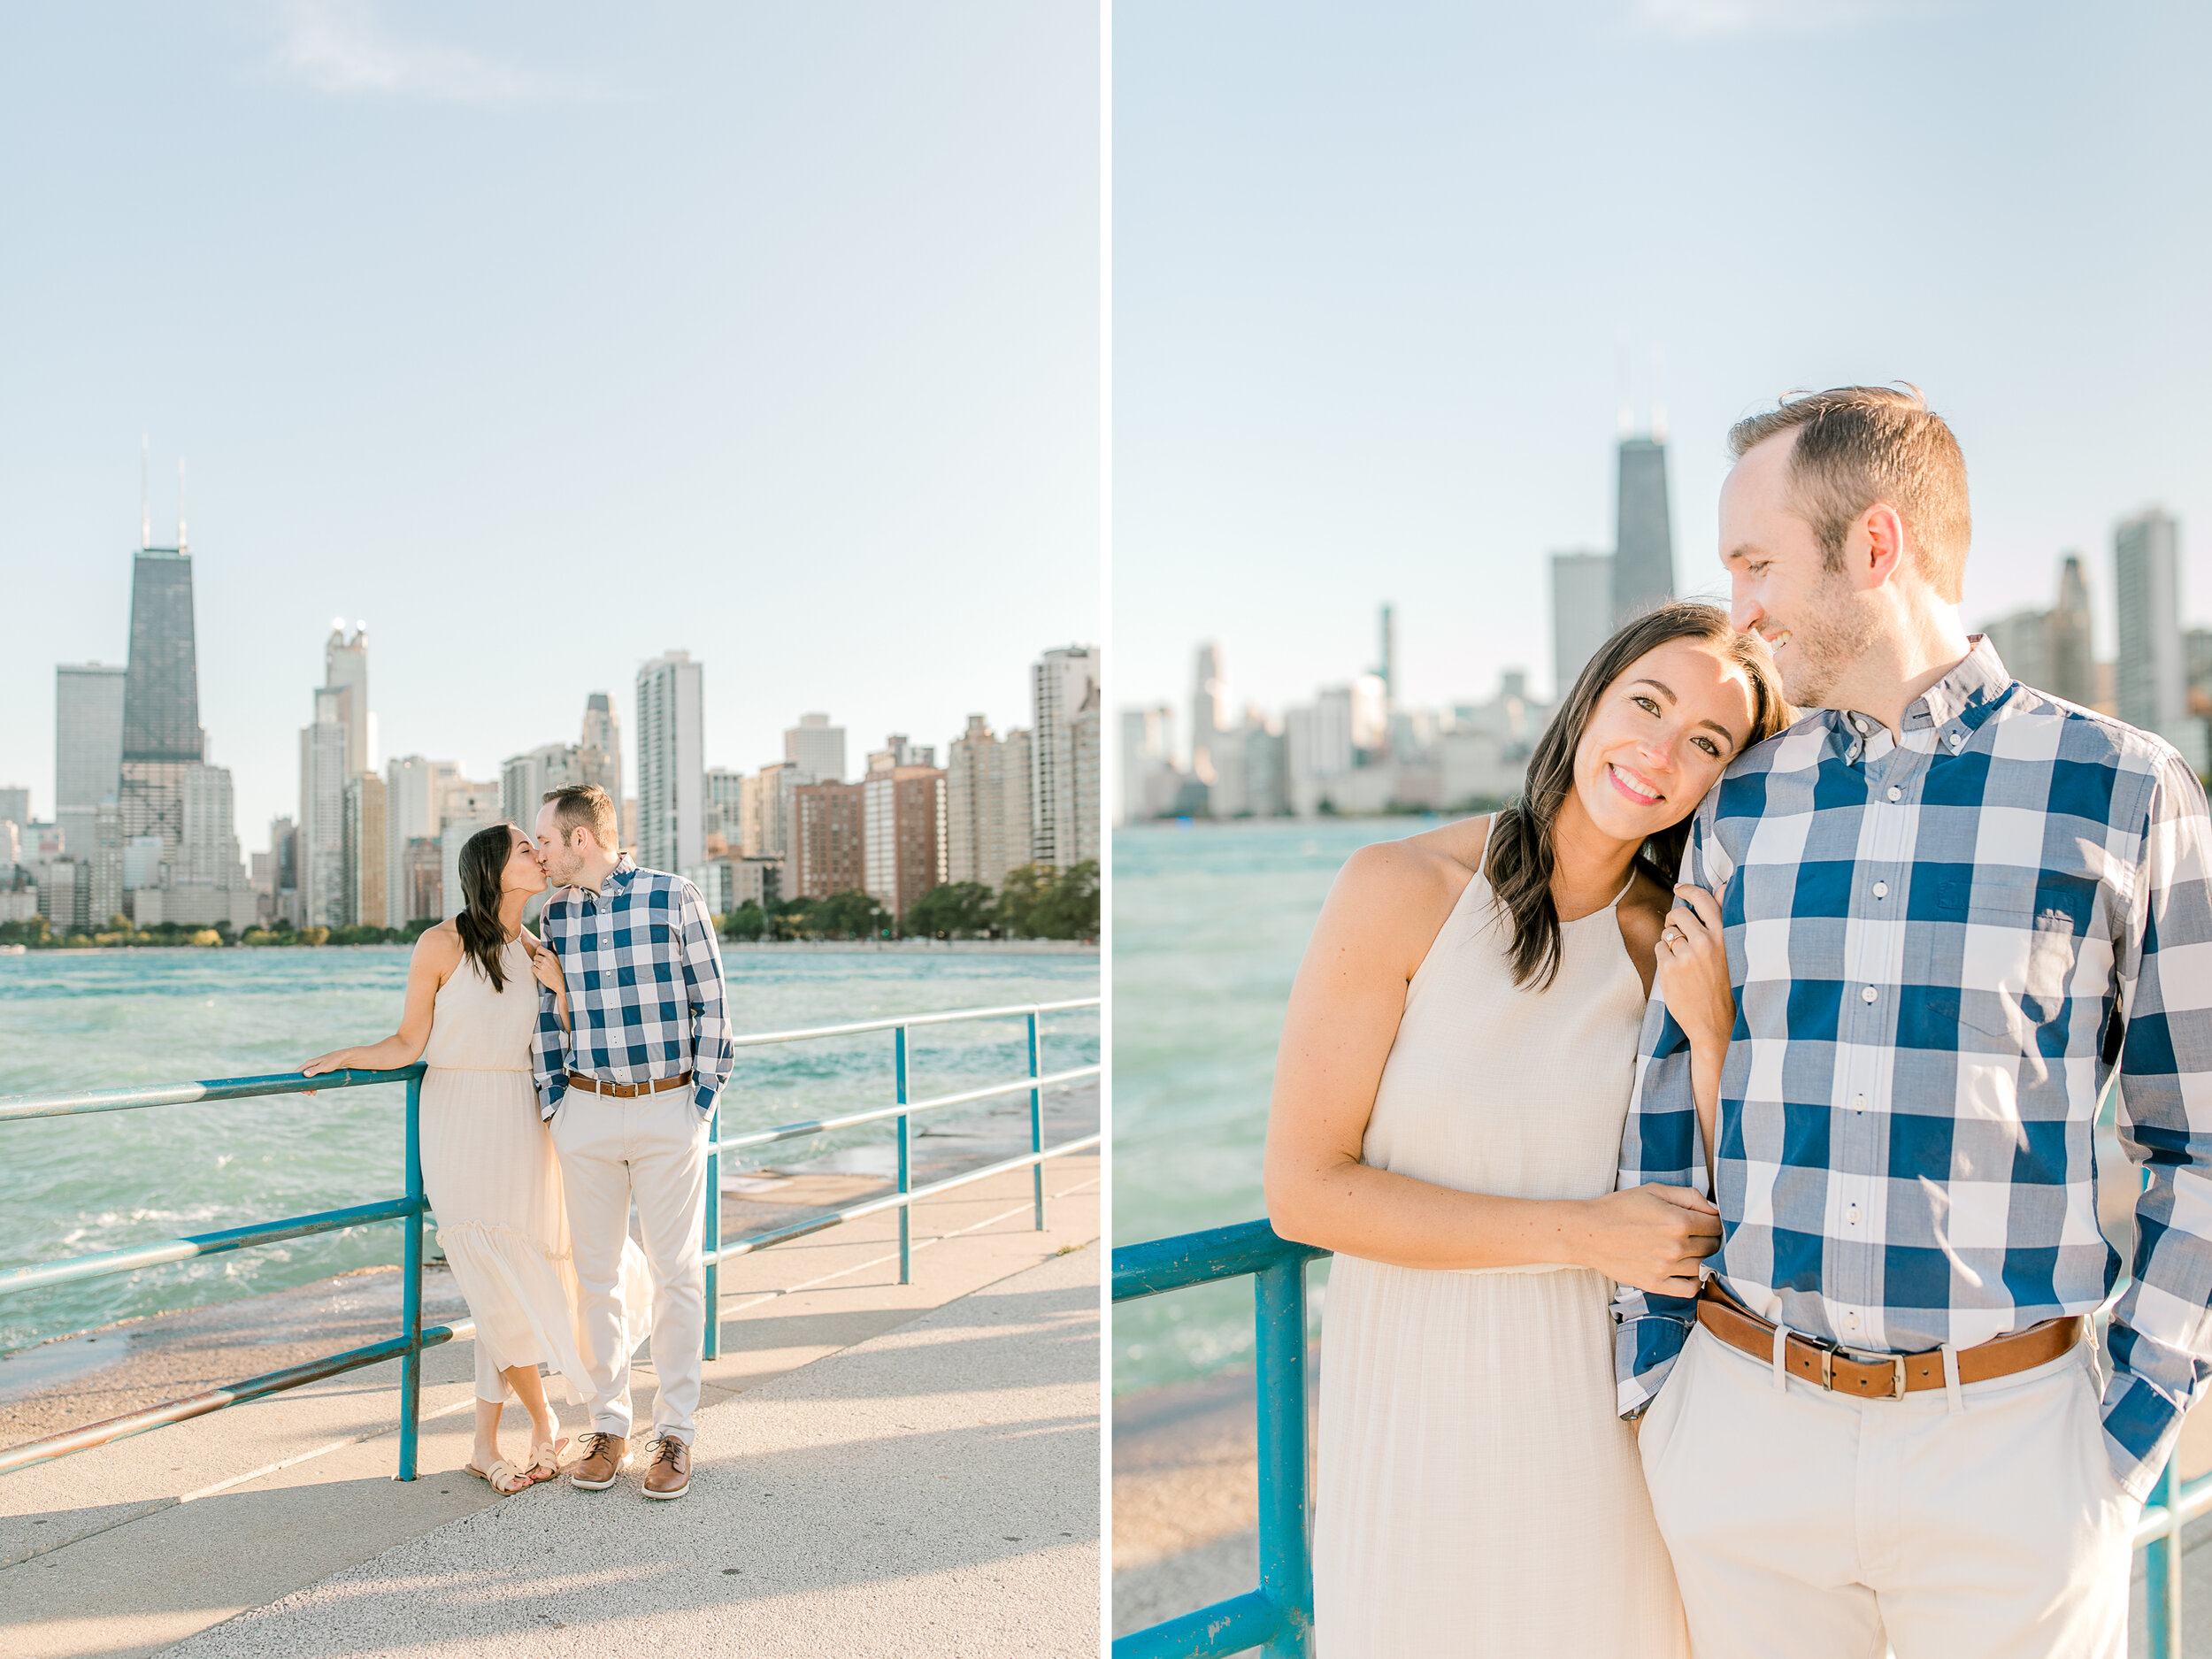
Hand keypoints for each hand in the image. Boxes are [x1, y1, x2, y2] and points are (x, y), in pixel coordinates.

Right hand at [299, 1049, 351, 1093]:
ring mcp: (314, 1068)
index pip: (297, 1073)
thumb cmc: (333, 1061)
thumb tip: (305, 1074)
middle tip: (308, 1093)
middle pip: (302, 1077)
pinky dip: (313, 1085)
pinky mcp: (319, 1071)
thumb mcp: (324, 1066)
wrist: (344, 1058)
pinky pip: (313, 1079)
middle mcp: (310, 1065)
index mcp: (308, 1063)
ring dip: (309, 1087)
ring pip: (307, 1079)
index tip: (300, 1089)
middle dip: (304, 1086)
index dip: (296, 1081)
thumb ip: (314, 1070)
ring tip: (312, 1094)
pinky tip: (315, 1091)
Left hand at [526, 940, 564, 995]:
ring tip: (543, 969)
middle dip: (538, 960)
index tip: (541, 955)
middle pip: (535, 956)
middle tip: (543, 965)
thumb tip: (553, 942)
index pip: (539, 948)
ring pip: (534, 962)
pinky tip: (541, 973)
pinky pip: (532, 968)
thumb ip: (556, 950)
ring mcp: (542, 967)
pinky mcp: (539, 974)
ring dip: (537, 965)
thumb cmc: (562, 971)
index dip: (539, 952)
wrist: (562, 984)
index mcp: (551, 955)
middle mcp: (546, 960)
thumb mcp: (560, 959)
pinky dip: (535, 970)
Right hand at [1575, 1184, 1720, 1296]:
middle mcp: (1676, 1247)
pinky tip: (1688, 1272)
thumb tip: (1713, 1209)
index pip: (1716, 1225)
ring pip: (1704, 1267)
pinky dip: (1695, 1282)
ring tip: (1692, 1251)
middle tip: (1698, 1234)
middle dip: (1710, 1239)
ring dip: (1704, 1259)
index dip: (1714, 1221)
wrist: (1588, 1232)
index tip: (1706, 1220)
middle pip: (1712, 1247)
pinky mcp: (1655, 1284)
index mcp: (1678, 1221)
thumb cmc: (1619, 1208)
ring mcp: (1666, 1268)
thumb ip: (1688, 1196)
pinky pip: (1689, 1290)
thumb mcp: (1653, 1191)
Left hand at [1656, 883, 1732, 1053]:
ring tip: (1683, 960)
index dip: (1689, 890)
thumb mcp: (1731, 950)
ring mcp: (1687, 955)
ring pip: (1667, 933)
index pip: (1703, 900)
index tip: (1680, 888)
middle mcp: (1706, 942)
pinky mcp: (1670, 968)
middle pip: (1679, 914)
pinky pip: (1659, 949)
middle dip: (1674, 920)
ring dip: (1669, 942)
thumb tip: (1723, 886)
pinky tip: (1677, 972)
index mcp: (1724, 936)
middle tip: (1678, 933)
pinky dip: (1663, 957)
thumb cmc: (1724, 985)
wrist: (1717, 1023)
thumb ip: (1723, 919)